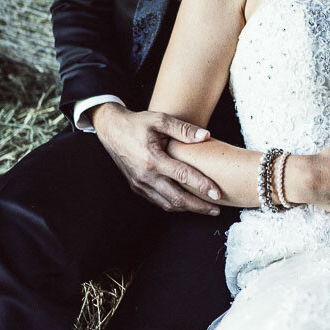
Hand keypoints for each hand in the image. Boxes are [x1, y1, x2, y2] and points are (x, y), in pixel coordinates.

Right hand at [91, 102, 220, 214]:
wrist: (112, 130)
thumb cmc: (137, 123)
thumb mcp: (159, 120)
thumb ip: (183, 129)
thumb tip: (205, 136)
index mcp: (152, 159)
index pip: (182, 176)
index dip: (202, 186)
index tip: (217, 194)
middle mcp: (145, 176)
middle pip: (176, 198)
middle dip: (198, 206)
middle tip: (216, 209)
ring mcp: (140, 183)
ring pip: (167, 204)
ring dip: (187, 208)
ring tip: (204, 208)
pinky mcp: (137, 186)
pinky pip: (158, 201)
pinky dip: (174, 204)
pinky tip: (185, 202)